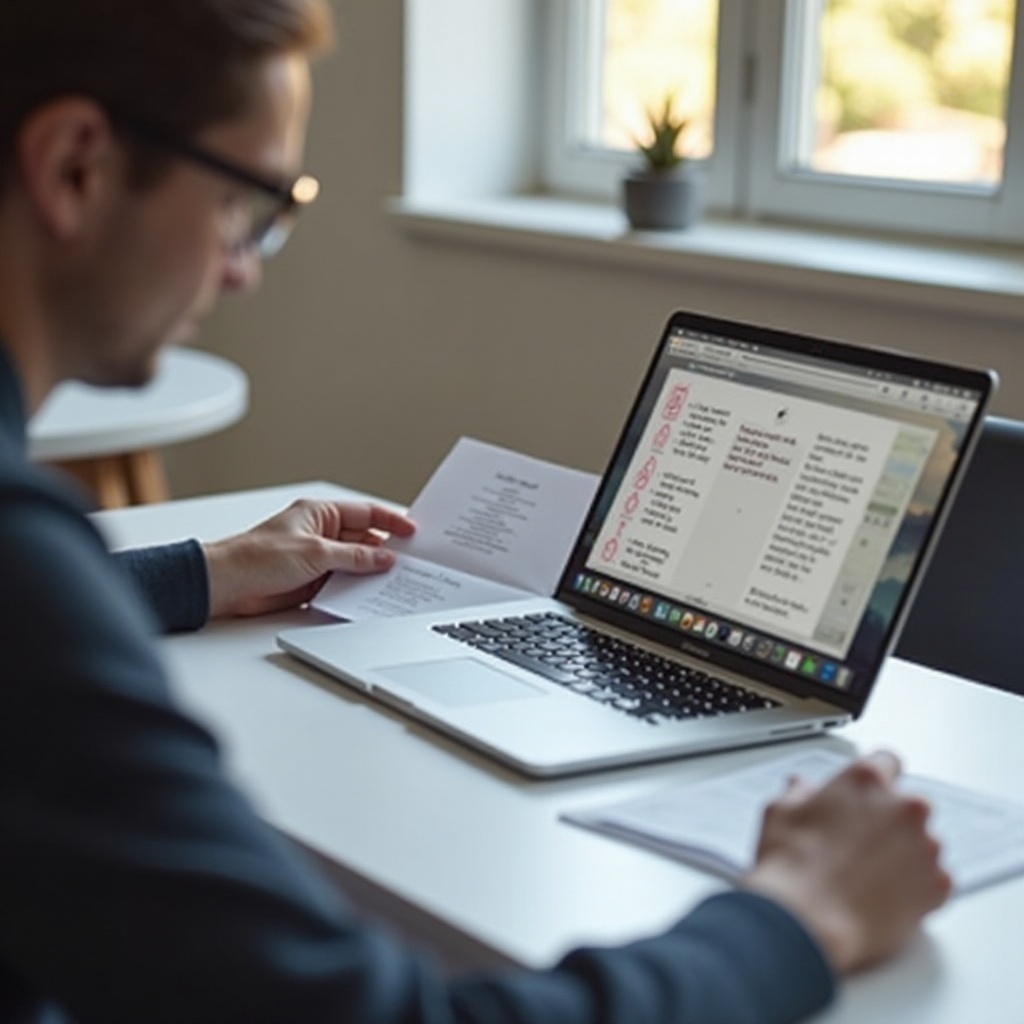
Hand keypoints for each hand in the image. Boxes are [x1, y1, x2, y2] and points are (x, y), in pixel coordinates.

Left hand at [202, 499, 415, 617]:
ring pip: (354, 564)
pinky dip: (355, 589)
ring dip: (370, 573)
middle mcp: (320, 533)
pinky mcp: (312, 581)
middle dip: (384, 551)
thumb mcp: (315, 553)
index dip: (391, 521)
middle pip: (363, 540)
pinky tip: (370, 596)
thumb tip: (383, 558)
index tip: (412, 532)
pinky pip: (342, 583)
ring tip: (395, 582)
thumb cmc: (256, 557)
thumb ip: (353, 557)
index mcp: (320, 514)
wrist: (227, 585)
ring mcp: (317, 558)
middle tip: (410, 563)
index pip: (365, 513)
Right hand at [742, 751, 950, 974]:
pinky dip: (918, 885)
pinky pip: (936, 879)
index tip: (870, 794)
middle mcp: (903, 807)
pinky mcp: (938, 886)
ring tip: (870, 875)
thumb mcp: (781, 813)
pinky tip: (886, 894)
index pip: (887, 762)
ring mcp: (926, 847)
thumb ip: (800, 794)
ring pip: (924, 842)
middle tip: (860, 842)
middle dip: (890, 819)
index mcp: (866, 781)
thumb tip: (802, 790)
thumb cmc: (791, 866)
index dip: (876, 779)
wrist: (807, 921)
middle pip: (909, 804)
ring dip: (905, 853)